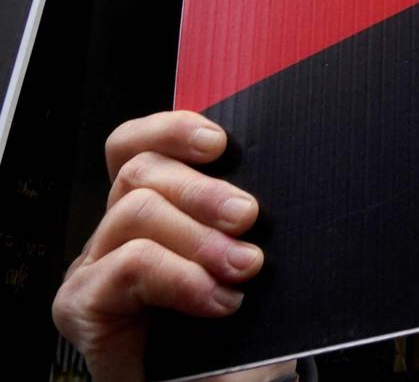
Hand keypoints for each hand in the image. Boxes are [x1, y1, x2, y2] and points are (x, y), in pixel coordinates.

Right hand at [51, 111, 263, 381]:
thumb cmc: (242, 342)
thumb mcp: (252, 267)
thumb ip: (248, 225)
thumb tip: (282, 178)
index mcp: (156, 215)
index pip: (137, 147)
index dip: (171, 129)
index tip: (221, 143)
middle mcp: (118, 238)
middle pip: (139, 172)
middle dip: (202, 189)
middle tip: (250, 220)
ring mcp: (97, 272)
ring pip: (135, 211)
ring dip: (198, 237)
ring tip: (243, 271)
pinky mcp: (84, 311)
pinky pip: (126, 266)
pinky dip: (178, 276)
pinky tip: (214, 301)